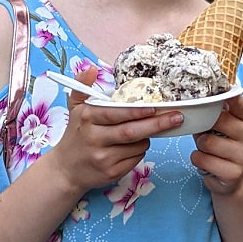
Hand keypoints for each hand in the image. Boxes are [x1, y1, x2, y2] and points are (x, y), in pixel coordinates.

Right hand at [52, 67, 183, 195]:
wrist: (66, 170)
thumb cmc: (76, 134)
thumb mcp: (75, 107)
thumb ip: (83, 86)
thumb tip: (91, 68)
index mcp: (88, 118)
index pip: (116, 114)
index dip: (137, 112)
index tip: (155, 108)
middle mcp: (94, 139)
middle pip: (131, 132)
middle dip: (156, 124)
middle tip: (177, 117)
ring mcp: (103, 158)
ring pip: (137, 146)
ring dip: (147, 137)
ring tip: (146, 130)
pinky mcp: (110, 174)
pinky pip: (135, 159)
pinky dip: (141, 150)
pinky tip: (135, 145)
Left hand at [190, 93, 242, 195]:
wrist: (229, 177)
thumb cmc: (221, 143)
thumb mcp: (220, 126)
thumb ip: (214, 113)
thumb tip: (195, 100)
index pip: (237, 101)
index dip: (225, 94)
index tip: (215, 90)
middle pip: (218, 120)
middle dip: (203, 126)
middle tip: (204, 131)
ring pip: (207, 142)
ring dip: (199, 145)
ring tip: (206, 148)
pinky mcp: (233, 173)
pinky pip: (202, 160)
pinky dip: (197, 159)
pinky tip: (205, 160)